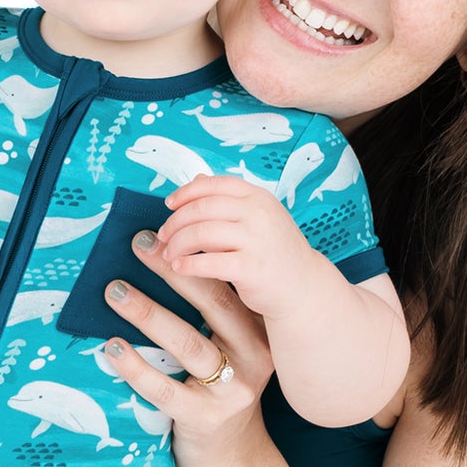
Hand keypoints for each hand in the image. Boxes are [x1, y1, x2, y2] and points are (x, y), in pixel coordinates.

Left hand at [96, 224, 276, 466]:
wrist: (233, 461)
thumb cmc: (219, 393)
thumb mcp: (228, 350)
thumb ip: (210, 313)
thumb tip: (164, 255)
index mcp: (258, 333)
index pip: (228, 285)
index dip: (195, 256)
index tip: (162, 229)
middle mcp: (253, 358)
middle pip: (211, 304)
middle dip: (172, 271)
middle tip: (137, 244)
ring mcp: (231, 391)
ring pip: (187, 343)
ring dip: (147, 312)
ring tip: (115, 290)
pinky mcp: (205, 419)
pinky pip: (165, 388)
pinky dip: (135, 366)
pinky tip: (111, 347)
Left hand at [152, 174, 328, 319]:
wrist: (303, 287)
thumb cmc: (275, 252)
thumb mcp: (257, 217)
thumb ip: (228, 200)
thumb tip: (196, 178)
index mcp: (258, 197)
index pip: (214, 185)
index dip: (186, 192)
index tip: (169, 204)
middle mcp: (259, 214)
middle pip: (202, 208)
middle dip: (176, 222)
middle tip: (163, 236)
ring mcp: (257, 240)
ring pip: (202, 233)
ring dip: (178, 244)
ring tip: (169, 254)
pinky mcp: (252, 268)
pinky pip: (209, 262)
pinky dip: (188, 264)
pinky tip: (179, 268)